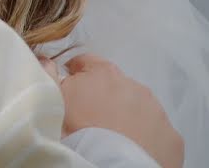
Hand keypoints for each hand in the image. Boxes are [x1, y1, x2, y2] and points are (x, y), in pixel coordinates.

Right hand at [51, 53, 183, 167]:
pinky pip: (155, 131)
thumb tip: (46, 60)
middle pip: (113, 85)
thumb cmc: (77, 130)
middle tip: (88, 118)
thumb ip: (47, 74)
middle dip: (102, 96)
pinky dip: (144, 136)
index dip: (74, 74)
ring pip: (137, 107)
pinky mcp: (171, 136)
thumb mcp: (53, 99)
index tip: (69, 88)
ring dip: (125, 115)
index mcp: (103, 72)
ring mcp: (156, 111)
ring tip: (110, 135)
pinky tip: (130, 148)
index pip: (85, 62)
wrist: (113, 165)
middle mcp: (134, 85)